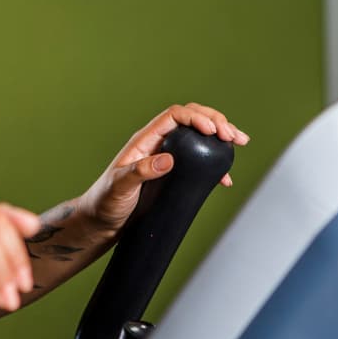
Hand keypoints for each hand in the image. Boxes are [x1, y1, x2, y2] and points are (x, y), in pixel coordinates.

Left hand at [79, 103, 249, 229]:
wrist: (99, 222)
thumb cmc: (103, 203)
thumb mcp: (119, 187)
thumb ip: (140, 172)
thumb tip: (168, 159)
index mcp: (144, 140)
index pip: (175, 116)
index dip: (197, 118)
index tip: (214, 131)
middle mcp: (156, 144)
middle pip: (190, 121)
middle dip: (216, 123)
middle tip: (235, 136)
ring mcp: (165, 158)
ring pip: (197, 138)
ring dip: (220, 137)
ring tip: (239, 143)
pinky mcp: (170, 175)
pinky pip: (196, 161)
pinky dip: (213, 163)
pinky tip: (224, 176)